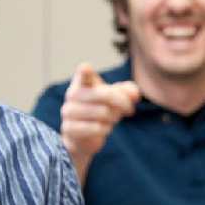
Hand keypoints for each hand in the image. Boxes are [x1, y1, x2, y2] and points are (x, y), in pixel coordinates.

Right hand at [60, 63, 139, 182]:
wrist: (82, 136)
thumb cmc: (100, 110)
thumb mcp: (115, 98)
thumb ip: (128, 91)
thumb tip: (135, 94)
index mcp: (82, 82)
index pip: (83, 74)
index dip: (85, 71)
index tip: (86, 67)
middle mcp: (72, 94)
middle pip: (105, 95)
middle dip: (122, 103)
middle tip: (130, 109)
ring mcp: (68, 111)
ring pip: (103, 112)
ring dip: (114, 117)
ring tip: (112, 119)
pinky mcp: (69, 128)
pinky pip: (96, 128)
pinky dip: (105, 129)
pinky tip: (103, 128)